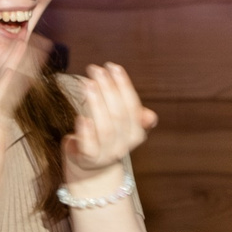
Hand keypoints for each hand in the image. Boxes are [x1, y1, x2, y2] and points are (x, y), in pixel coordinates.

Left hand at [62, 61, 157, 184]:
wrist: (91, 164)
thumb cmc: (105, 136)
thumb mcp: (122, 125)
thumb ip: (133, 115)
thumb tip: (151, 117)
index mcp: (136, 134)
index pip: (132, 106)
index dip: (124, 86)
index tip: (114, 67)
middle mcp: (124, 145)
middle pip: (119, 115)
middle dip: (108, 89)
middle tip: (96, 70)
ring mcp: (106, 154)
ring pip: (105, 128)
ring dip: (96, 104)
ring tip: (87, 83)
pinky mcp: (89, 159)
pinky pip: (89, 146)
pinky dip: (86, 131)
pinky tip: (80, 116)